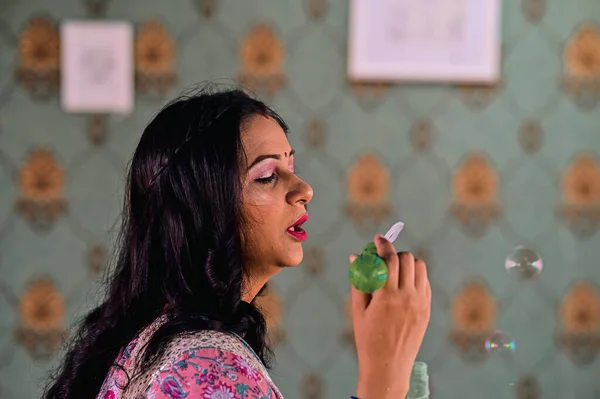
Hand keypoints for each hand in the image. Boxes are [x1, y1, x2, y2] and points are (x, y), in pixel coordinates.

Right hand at [350, 234, 430, 398]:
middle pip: (406, 259)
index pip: (389, 259)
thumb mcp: (358, 309)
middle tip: (384, 257)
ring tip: (395, 270)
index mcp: (386, 297)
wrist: (388, 366)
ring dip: (407, 263)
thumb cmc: (367, 338)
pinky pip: (425, 282)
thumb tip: (354, 256)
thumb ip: (358, 280)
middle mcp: (406, 297)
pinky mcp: (427, 309)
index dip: (383, 244)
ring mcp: (420, 303)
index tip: (378, 238)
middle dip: (394, 253)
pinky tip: (403, 283)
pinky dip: (415, 276)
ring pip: (419, 267)